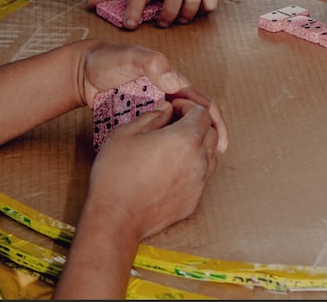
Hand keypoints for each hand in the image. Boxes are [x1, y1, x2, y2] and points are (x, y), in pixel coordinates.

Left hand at [78, 41, 227, 151]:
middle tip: (211, 159)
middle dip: (207, 137)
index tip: (219, 141)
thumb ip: (152, 63)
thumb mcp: (131, 57)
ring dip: (189, 144)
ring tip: (193, 164)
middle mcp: (169, 95)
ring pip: (178, 128)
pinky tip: (169, 160)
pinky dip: (168, 146)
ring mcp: (155, 109)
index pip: (202, 102)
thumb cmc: (108, 59)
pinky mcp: (141, 120)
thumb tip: (174, 82)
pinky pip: (159, 134)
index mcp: (173, 81)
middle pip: (195, 118)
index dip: (214, 121)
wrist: (83, 71)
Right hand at [87, 98, 218, 240]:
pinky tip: (171, 170)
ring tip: (174, 148)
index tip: (174, 109)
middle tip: (174, 126)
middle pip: (210, 133)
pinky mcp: (194, 200)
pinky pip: (201, 177)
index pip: (202, 113)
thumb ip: (152, 116)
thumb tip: (166, 109)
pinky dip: (192, 168)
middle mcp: (199, 159)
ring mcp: (199, 182)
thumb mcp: (126, 133)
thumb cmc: (117, 175)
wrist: (116, 218)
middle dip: (195, 124)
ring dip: (198, 147)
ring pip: (210, 156)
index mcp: (185, 138)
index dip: (188, 107)